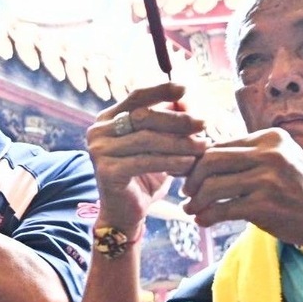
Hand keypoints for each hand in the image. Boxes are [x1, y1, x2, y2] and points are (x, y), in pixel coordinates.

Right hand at [85, 83, 207, 229]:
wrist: (125, 212)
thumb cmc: (144, 176)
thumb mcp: (157, 145)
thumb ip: (166, 123)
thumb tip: (186, 100)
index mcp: (107, 119)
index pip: (136, 96)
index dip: (161, 90)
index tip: (186, 89)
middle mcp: (97, 131)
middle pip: (144, 116)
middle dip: (178, 119)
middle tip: (204, 123)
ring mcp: (99, 151)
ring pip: (147, 139)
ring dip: (180, 142)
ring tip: (202, 146)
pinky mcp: (106, 171)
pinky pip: (145, 161)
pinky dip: (171, 160)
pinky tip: (189, 163)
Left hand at [180, 128, 302, 245]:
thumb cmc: (301, 192)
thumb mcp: (280, 162)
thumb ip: (246, 158)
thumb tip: (199, 162)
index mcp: (271, 138)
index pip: (220, 145)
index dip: (198, 163)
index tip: (189, 177)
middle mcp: (270, 153)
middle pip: (210, 160)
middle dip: (192, 179)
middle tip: (186, 193)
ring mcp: (268, 179)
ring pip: (212, 185)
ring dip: (196, 200)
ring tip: (192, 210)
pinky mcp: (265, 205)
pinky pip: (222, 209)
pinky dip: (207, 216)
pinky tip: (203, 221)